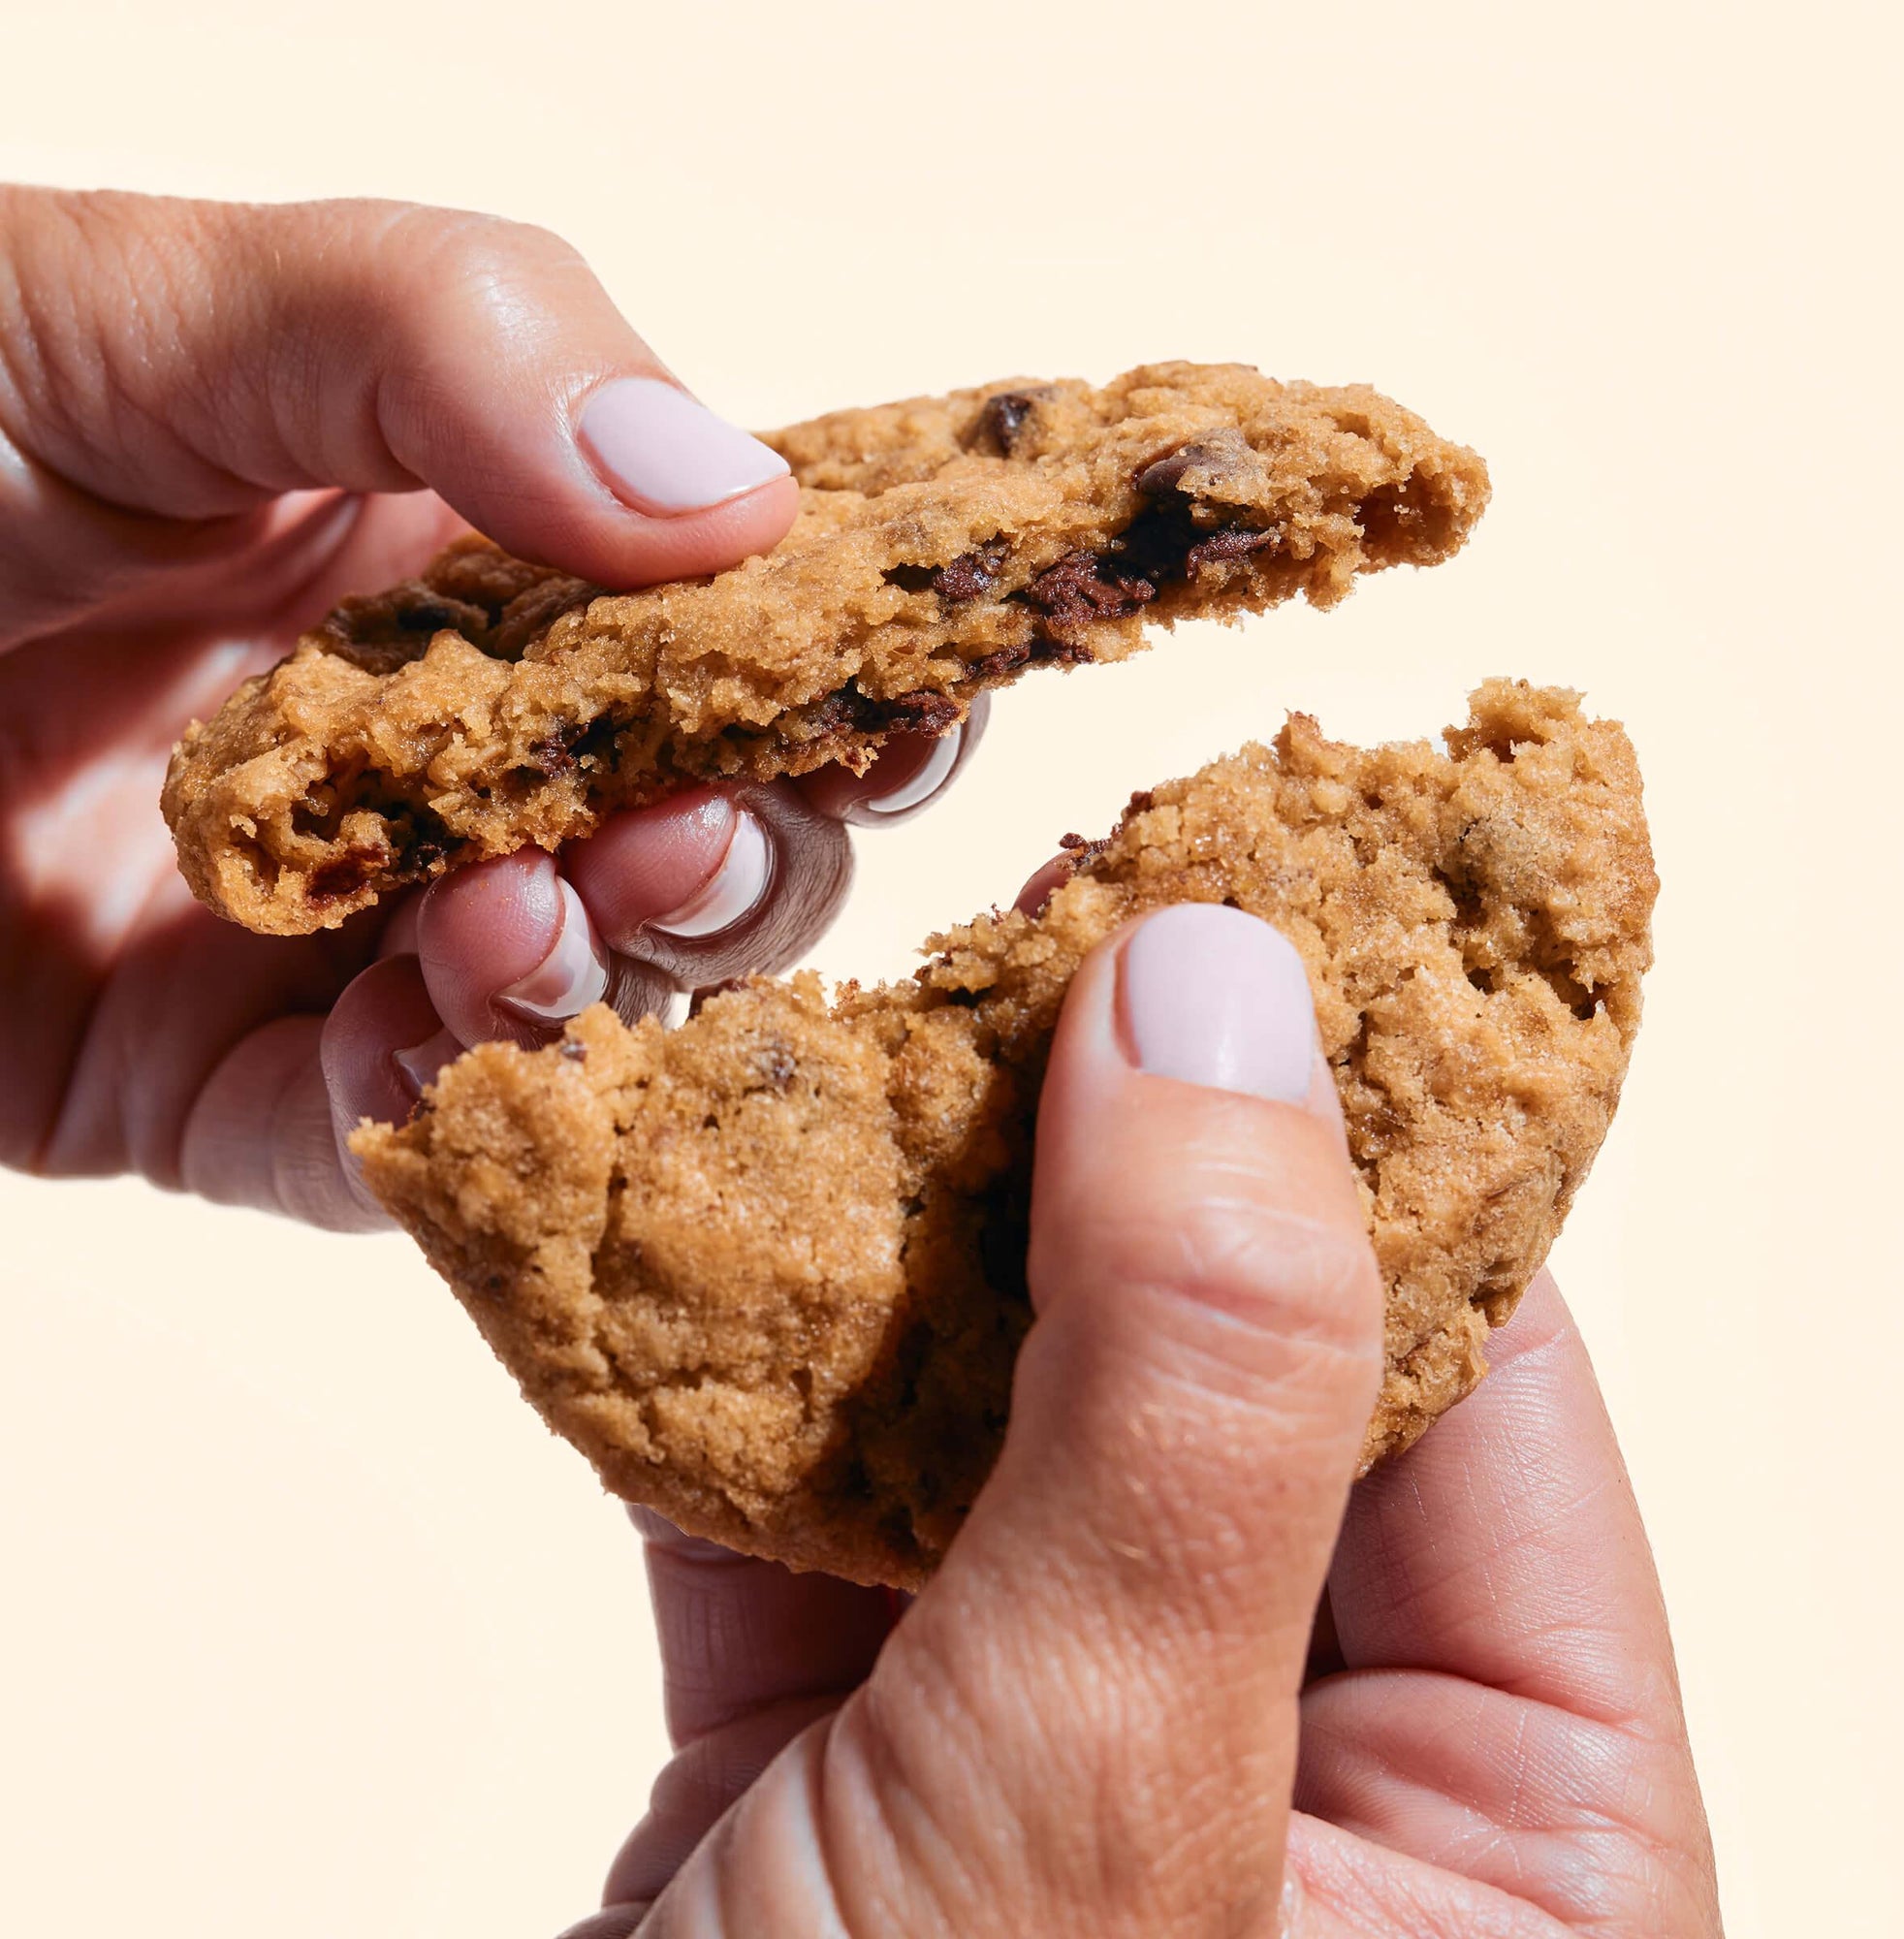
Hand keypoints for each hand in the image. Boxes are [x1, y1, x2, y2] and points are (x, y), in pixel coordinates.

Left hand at [0, 186, 982, 1225]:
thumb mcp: (142, 311)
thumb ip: (449, 342)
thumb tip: (737, 499)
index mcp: (465, 554)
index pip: (725, 621)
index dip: (833, 662)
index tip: (896, 688)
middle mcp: (437, 753)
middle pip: (701, 835)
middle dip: (740, 847)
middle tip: (691, 830)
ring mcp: (343, 931)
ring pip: (582, 1002)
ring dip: (603, 973)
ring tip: (539, 914)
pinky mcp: (227, 1087)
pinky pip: (398, 1137)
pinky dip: (447, 1096)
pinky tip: (435, 1018)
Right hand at [566, 905, 1722, 1937]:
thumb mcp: (1099, 1825)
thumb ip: (1189, 1401)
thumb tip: (1224, 999)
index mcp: (1520, 1856)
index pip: (1487, 1381)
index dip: (1371, 1122)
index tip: (1260, 898)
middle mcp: (1306, 1788)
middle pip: (1227, 1364)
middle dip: (1097, 1153)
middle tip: (1018, 922)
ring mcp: (1056, 1758)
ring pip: (999, 1412)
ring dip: (886, 1235)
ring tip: (829, 1026)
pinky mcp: (840, 1765)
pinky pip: (802, 1500)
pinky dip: (720, 1361)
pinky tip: (660, 1206)